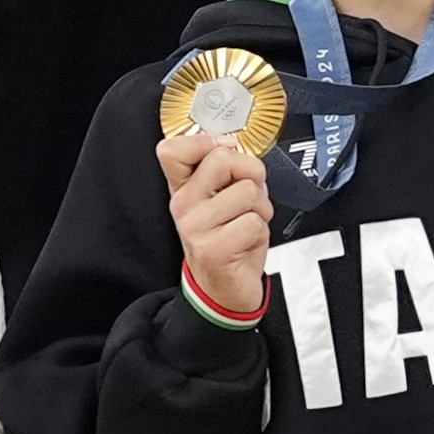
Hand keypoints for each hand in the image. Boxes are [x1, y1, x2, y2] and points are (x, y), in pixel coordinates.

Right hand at [158, 125, 272, 318]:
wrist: (225, 291)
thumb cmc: (230, 239)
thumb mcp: (221, 200)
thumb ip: (224, 171)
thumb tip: (234, 145)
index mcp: (182, 189)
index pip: (172, 149)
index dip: (204, 142)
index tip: (224, 152)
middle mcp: (182, 205)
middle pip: (222, 159)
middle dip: (251, 175)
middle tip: (249, 198)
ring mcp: (195, 228)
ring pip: (248, 192)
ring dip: (261, 209)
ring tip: (248, 225)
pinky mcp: (213, 249)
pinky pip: (254, 222)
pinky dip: (262, 233)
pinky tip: (248, 245)